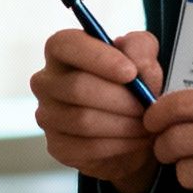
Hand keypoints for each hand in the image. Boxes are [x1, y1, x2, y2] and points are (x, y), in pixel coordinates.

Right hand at [31, 29, 163, 192]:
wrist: (130, 128)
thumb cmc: (131, 84)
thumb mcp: (143, 58)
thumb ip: (140, 49)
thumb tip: (135, 65)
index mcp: (61, 50)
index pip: (65, 45)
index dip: (98, 57)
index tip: (131, 73)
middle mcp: (45, 81)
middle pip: (77, 87)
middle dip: (119, 99)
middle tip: (147, 106)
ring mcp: (47, 115)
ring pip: (83, 120)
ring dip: (122, 124)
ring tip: (147, 124)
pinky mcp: (56, 146)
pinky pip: (87, 147)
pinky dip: (118, 145)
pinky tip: (136, 140)